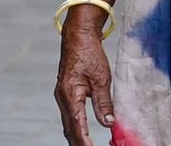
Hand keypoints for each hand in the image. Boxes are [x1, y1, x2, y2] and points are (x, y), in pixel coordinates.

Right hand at [55, 23, 116, 144]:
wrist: (78, 36)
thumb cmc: (89, 53)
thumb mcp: (101, 78)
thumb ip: (104, 102)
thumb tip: (108, 123)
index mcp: (70, 94)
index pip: (77, 124)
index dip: (85, 141)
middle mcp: (62, 97)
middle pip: (70, 128)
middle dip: (80, 143)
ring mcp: (62, 96)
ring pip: (68, 124)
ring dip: (77, 137)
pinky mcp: (65, 94)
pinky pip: (69, 116)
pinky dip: (76, 127)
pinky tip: (82, 134)